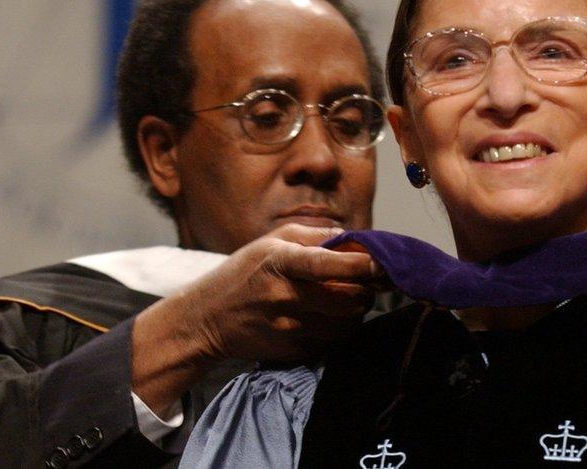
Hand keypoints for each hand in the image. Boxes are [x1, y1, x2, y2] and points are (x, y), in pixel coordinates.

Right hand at [132, 224, 381, 411]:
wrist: (206, 319)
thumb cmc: (244, 273)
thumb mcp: (270, 242)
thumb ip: (314, 235)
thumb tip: (352, 237)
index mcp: (279, 262)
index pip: (326, 264)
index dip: (359, 265)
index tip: (380, 264)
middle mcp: (283, 296)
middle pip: (347, 299)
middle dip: (366, 290)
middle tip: (367, 283)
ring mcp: (288, 327)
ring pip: (346, 323)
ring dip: (356, 311)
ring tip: (348, 299)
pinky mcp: (292, 350)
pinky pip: (333, 340)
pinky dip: (340, 328)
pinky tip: (328, 317)